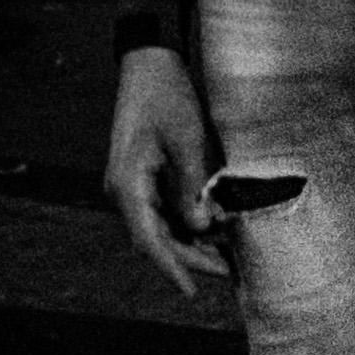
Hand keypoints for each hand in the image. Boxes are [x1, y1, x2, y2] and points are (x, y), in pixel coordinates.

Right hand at [104, 44, 224, 304]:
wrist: (150, 63)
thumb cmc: (166, 95)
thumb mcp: (187, 139)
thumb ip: (193, 186)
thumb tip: (202, 226)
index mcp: (126, 185)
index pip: (148, 239)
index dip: (171, 267)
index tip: (191, 291)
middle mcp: (125, 192)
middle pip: (157, 239)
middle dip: (191, 259)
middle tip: (230, 272)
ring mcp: (134, 187)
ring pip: (163, 228)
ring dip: (192, 243)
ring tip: (229, 257)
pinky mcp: (146, 180)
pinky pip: (166, 212)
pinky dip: (190, 224)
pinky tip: (217, 230)